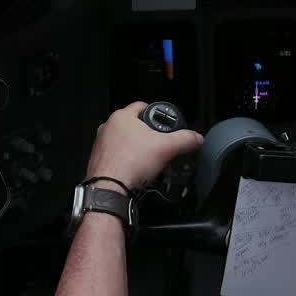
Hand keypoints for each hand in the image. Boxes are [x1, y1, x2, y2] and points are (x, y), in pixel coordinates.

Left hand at [86, 102, 203, 187]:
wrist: (109, 188)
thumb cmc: (129, 164)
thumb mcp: (166, 148)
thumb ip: (185, 140)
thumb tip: (195, 138)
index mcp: (121, 117)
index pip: (142, 106)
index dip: (157, 113)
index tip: (164, 123)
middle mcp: (108, 128)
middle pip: (136, 126)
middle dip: (151, 137)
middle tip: (161, 147)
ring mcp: (102, 144)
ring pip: (127, 142)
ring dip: (141, 151)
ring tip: (153, 162)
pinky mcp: (100, 160)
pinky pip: (119, 156)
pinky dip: (130, 161)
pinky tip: (140, 172)